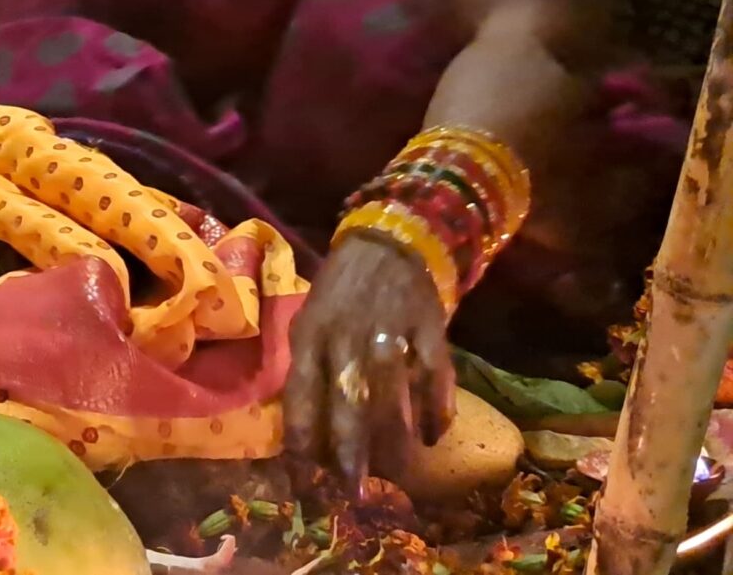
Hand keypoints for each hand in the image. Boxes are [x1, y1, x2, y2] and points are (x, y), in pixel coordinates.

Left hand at [283, 236, 455, 486]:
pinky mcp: (430, 330)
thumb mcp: (310, 322)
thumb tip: (308, 432)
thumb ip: (310, 370)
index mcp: (310, 334)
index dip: (302, 436)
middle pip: (347, 400)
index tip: (303, 476)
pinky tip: (434, 436)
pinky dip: (436, 409)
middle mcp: (346, 336)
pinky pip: (435, 378)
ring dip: (395, 438)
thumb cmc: (340, 293)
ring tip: (398, 473)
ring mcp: (390, 332)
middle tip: (352, 492)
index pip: (301, 393)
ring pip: (393, 395)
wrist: (387, 245)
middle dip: (349, 450)